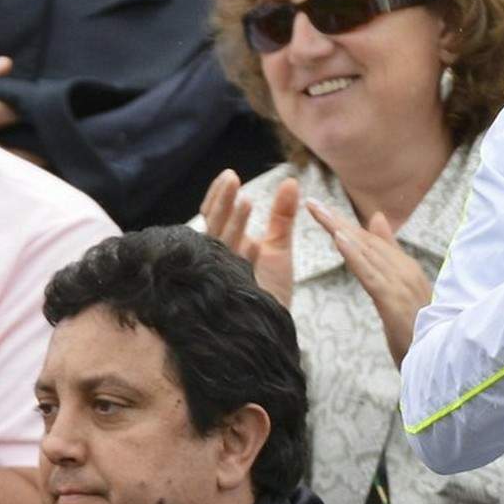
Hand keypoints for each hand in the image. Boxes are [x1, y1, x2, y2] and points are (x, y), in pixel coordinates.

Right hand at [198, 170, 297, 307]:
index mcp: (223, 245)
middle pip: (214, 225)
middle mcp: (217, 258)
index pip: (214, 215)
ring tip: (246, 201)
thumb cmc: (270, 289)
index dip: (220, 196)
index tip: (230, 174)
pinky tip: (254, 244)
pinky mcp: (233, 293)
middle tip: (232, 177)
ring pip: (221, 245)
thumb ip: (282, 215)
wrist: (270, 328)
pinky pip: (235, 273)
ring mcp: (222, 276)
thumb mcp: (279, 246)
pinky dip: (244, 258)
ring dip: (233, 223)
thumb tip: (290, 181)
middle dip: (223, 202)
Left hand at [306, 199, 431, 364]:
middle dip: (337, 221)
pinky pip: (370, 274)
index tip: (319, 209)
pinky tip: (338, 240)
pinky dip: (354, 256)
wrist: (444, 359)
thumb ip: (392, 262)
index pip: (370, 242)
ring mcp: (401, 284)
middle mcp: (404, 271)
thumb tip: (381, 228)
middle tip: (311, 203)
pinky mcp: (395, 301)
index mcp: (405, 270)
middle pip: (365, 241)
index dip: (344, 224)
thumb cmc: (423, 330)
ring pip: (366, 252)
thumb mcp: (404, 296)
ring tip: (319, 212)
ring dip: (341, 230)